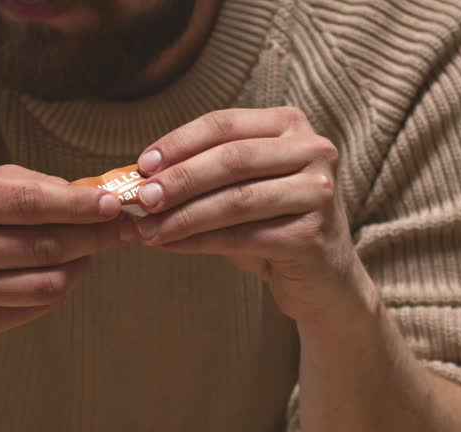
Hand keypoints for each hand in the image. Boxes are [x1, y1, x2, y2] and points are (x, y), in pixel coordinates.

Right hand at [0, 165, 131, 344]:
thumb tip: (91, 195)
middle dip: (93, 235)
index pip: (26, 203)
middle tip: (122, 227)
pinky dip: (61, 287)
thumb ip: (27, 185)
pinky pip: (37, 306)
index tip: (113, 203)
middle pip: (43, 245)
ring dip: (81, 265)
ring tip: (89, 251)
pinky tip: (62, 273)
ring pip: (48, 282)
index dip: (76, 205)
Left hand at [132, 107, 357, 320]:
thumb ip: (202, 176)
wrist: (321, 278)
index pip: (224, 124)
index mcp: (290, 125)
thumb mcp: (239, 188)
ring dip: (183, 216)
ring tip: (147, 230)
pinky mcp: (312, 235)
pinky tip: (170, 245)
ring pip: (236, 200)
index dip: (179, 143)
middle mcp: (312, 150)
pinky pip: (243, 236)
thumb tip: (140, 179)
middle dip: (179, 180)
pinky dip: (200, 242)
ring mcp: (318, 192)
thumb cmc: (271, 225)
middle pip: (231, 159)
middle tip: (141, 198)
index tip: (142, 165)